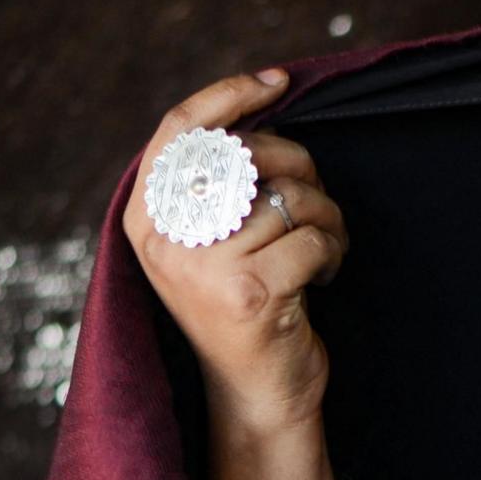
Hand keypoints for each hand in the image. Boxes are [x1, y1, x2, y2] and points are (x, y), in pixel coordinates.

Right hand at [122, 69, 348, 479]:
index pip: (178, 130)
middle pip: (247, 155)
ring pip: (289, 198)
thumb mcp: (214, 243)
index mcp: (146, 220)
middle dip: (300, 166)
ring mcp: (203, 268)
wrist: (258, 397)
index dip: (227, 96)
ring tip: (324, 248)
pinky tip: (326, 275)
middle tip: (316, 202)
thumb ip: (220, 185)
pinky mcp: (248, 293)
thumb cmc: (245, 307)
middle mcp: (165, 241)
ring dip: (326, 217)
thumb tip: (266, 106)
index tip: (277, 82)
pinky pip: (311, 237)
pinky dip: (333, 250)